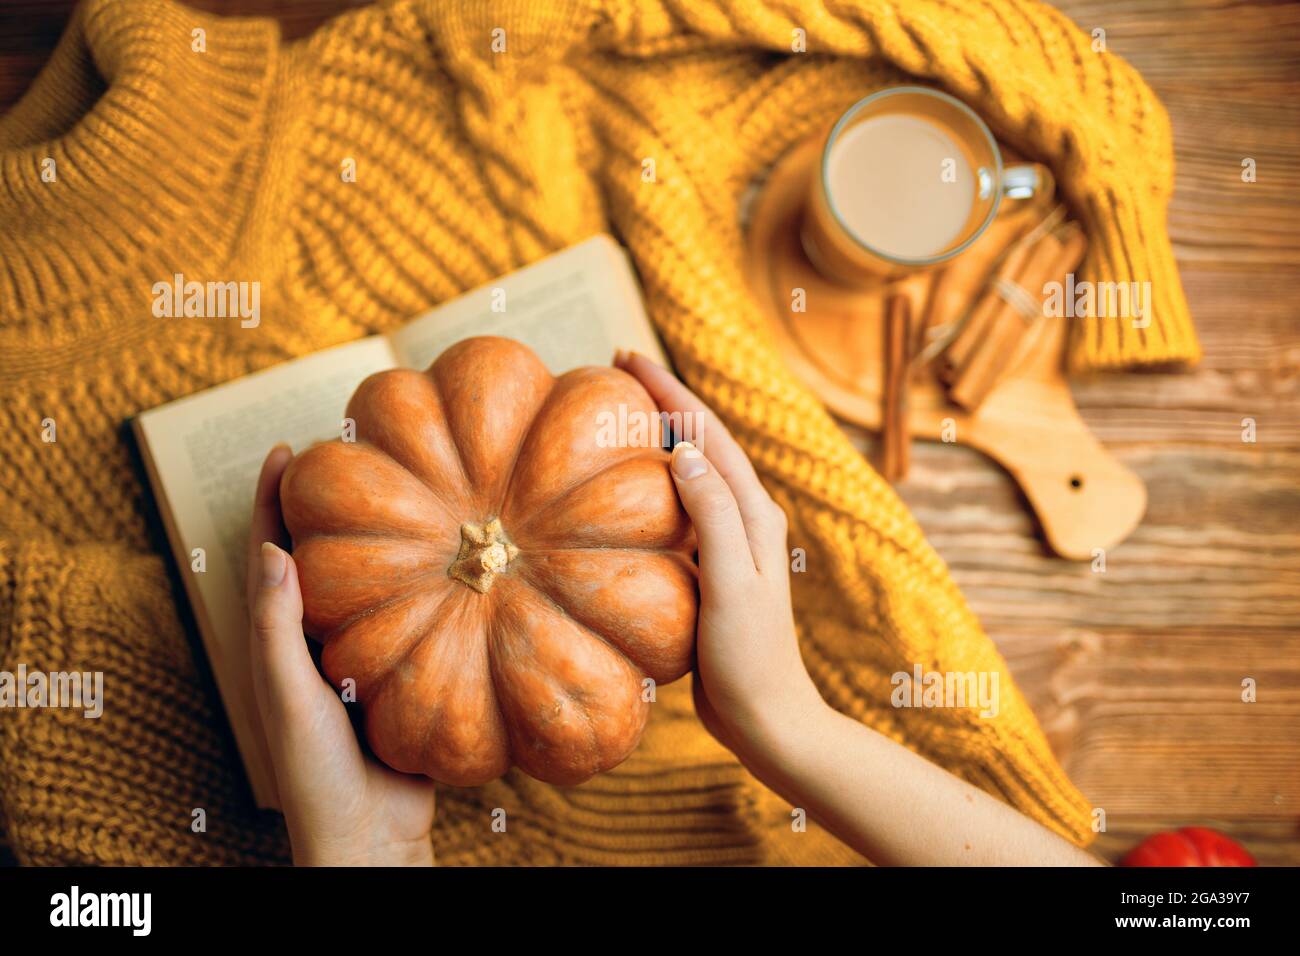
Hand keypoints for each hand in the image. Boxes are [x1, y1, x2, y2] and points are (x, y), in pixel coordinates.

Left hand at [246, 445, 435, 865]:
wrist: (370, 840)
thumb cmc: (315, 776)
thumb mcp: (290, 700)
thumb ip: (278, 630)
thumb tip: (272, 548)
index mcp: (278, 645)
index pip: (271, 556)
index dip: (272, 502)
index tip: (286, 450)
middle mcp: (317, 644)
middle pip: (321, 559)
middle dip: (328, 506)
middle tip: (352, 454)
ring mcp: (362, 660)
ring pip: (369, 586)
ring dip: (380, 540)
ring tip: (407, 492)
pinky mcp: (401, 678)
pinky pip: (410, 620)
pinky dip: (424, 587)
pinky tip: (453, 565)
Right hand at [615, 352, 827, 760]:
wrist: (766, 716)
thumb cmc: (749, 657)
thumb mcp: (732, 583)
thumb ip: (713, 516)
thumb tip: (683, 451)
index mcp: (754, 511)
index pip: (707, 433)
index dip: (669, 390)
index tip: (626, 356)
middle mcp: (744, 517)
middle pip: (700, 441)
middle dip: (663, 399)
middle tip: (615, 368)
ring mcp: (726, 542)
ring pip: (687, 471)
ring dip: (656, 435)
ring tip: (614, 412)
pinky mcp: (708, 567)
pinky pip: (674, 509)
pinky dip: (648, 484)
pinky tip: (618, 490)